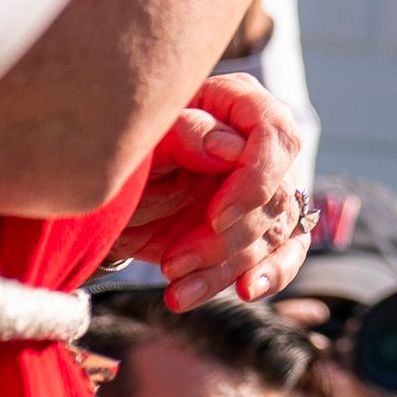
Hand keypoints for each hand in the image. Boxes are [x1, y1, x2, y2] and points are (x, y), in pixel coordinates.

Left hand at [110, 75, 312, 307]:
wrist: (111, 199)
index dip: (256, 182)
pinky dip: (270, 275)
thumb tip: (228, 147)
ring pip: (274, 233)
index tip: (216, 217)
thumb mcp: (148, 140)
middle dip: (226, 240)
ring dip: (227, 268)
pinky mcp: (261, 229)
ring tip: (179, 290)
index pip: (277, 137)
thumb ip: (188, 133)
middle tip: (174, 262)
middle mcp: (263, 146)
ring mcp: (266, 189)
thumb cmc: (130, 157)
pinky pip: (285, 253)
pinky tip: (246, 290)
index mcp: (240, 106)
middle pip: (276, 195)